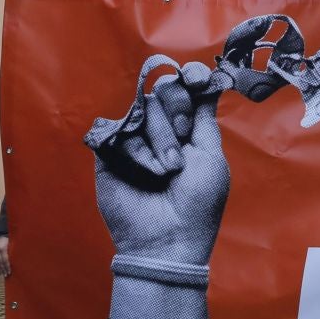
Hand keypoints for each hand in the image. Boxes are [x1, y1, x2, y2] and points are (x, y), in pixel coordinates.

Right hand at [92, 65, 228, 318]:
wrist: (166, 239)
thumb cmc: (197, 203)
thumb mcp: (211, 155)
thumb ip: (204, 116)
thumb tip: (210, 80)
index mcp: (187, 130)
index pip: (185, 88)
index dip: (190, 78)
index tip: (197, 79)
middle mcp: (159, 130)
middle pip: (164, 94)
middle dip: (177, 117)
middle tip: (182, 151)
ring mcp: (133, 139)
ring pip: (142, 110)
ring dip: (159, 141)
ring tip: (164, 173)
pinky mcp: (108, 152)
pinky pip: (117, 129)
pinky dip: (134, 151)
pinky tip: (142, 172)